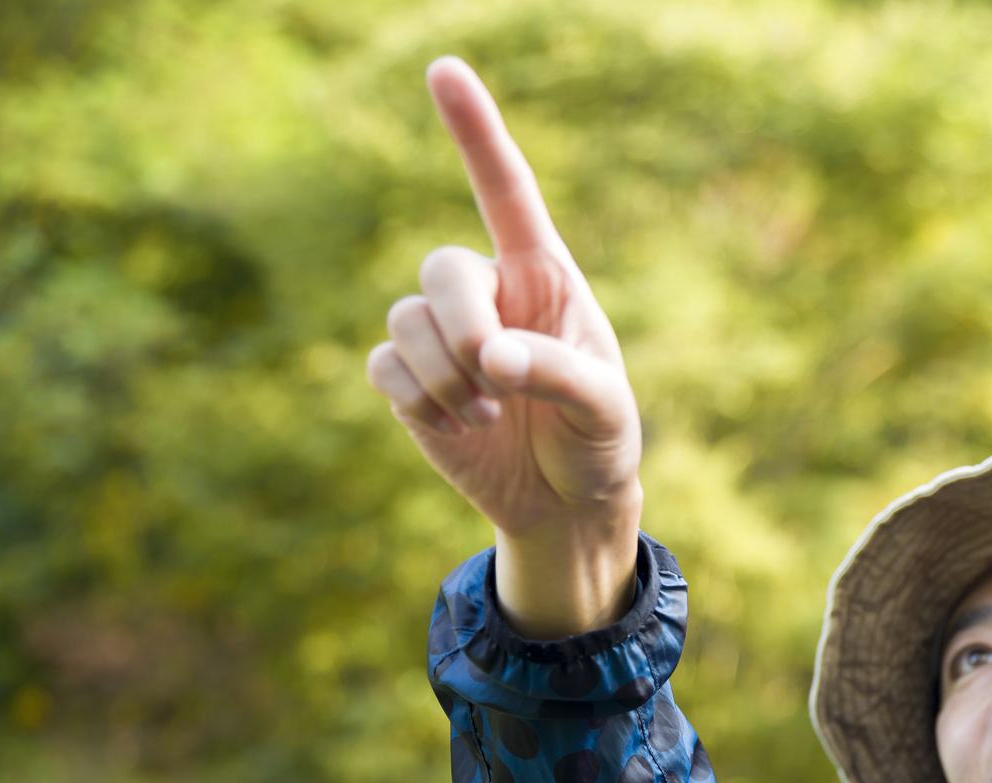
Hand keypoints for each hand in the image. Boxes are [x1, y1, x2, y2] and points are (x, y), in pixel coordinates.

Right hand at [365, 57, 642, 638]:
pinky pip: (386, 368)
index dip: (475, 131)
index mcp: (544, 275)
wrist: (565, 504)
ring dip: (449, 377)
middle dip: (465, 326)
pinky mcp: (410, 379)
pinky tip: (461, 428)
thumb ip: (556, 373)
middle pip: (442, 268)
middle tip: (496, 377)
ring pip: (408, 322)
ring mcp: (443, 334)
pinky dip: (422, 402)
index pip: (505, 190)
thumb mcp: (605, 409)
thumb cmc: (599, 440)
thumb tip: (491, 358)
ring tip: (490, 414)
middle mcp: (488, 292)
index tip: (445, 70)